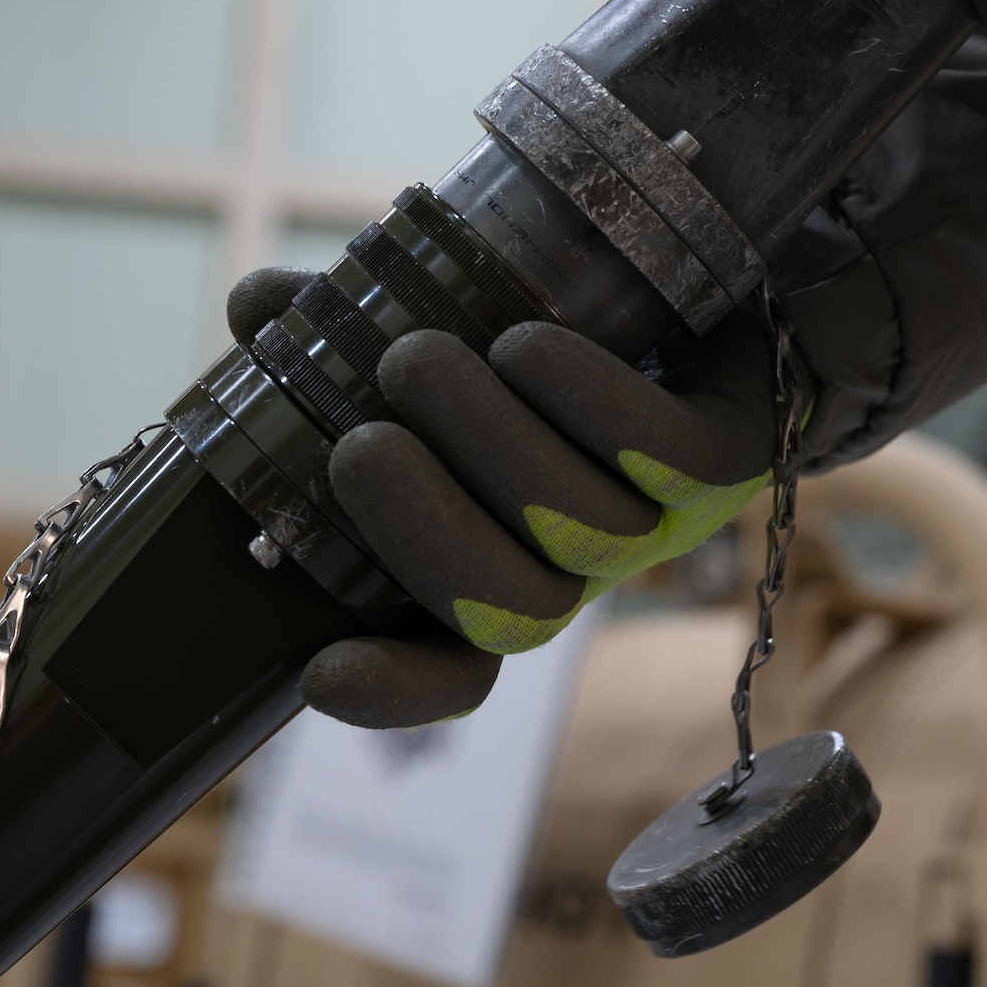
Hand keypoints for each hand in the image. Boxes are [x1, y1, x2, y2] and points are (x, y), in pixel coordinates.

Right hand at [224, 268, 777, 724]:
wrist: (732, 295)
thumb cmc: (566, 334)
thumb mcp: (447, 337)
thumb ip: (346, 332)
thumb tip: (255, 306)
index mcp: (509, 559)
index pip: (460, 669)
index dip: (397, 691)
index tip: (317, 673)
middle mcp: (586, 562)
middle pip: (515, 613)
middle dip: (423, 536)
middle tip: (359, 444)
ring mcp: (666, 518)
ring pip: (582, 531)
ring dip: (488, 447)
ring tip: (415, 358)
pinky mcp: (730, 457)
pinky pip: (662, 456)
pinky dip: (583, 398)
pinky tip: (526, 344)